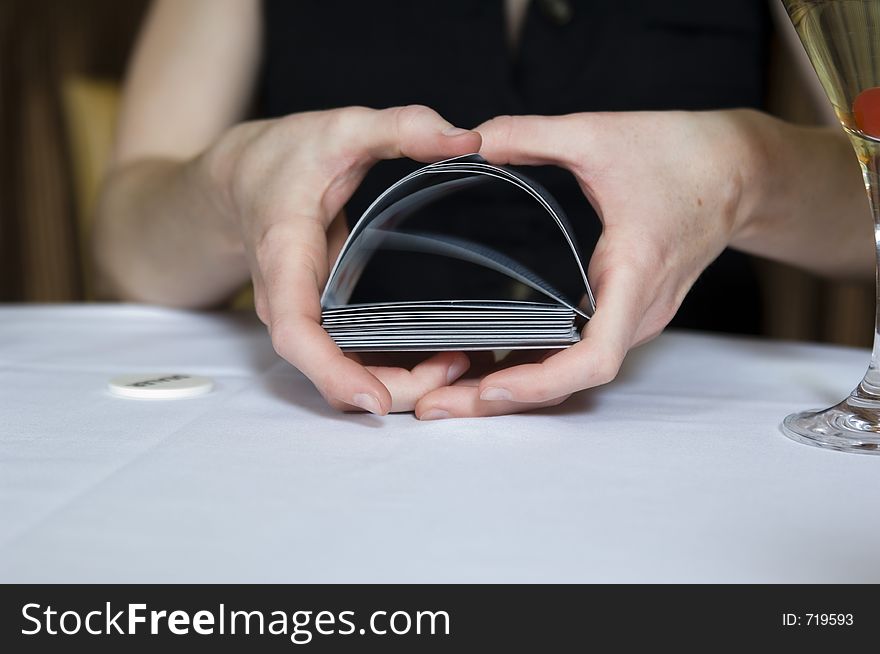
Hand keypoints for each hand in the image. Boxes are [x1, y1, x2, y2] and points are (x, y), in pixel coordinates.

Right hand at [201, 105, 480, 413]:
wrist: (239, 179)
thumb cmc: (283, 157)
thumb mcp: (342, 127)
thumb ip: (402, 127)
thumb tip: (467, 138)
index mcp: (284, 258)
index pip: (295, 332)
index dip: (332, 373)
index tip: (377, 401)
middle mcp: (287, 302)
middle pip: (329, 371)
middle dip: (392, 386)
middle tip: (458, 368)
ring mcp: (301, 318)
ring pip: (342, 376)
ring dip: (398, 383)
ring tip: (459, 364)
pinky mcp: (318, 322)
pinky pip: (350, 362)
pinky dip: (391, 369)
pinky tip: (437, 358)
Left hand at [414, 110, 766, 418]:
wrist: (740, 170)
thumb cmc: (682, 155)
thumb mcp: (598, 134)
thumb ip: (530, 135)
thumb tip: (471, 140)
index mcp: (634, 273)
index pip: (596, 357)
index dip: (542, 382)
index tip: (489, 387)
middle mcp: (638, 310)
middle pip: (573, 379)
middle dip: (506, 399)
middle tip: (436, 406)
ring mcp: (638, 316)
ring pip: (576, 373)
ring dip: (518, 388)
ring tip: (450, 392)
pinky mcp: (630, 312)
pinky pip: (583, 354)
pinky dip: (539, 366)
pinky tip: (493, 362)